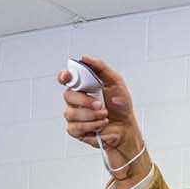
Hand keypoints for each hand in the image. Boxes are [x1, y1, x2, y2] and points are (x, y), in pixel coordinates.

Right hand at [60, 55, 149, 184]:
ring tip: (104, 115)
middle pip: (67, 96)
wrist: (126, 128)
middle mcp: (76, 100)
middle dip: (84, 101)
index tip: (67, 77)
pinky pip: (75, 128)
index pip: (66, 78)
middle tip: (100, 104)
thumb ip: (101, 68)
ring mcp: (74, 115)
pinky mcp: (76, 130)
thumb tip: (86, 58)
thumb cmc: (120, 106)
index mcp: (84, 86)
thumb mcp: (116, 82)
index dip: (63, 76)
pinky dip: (91, 126)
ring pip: (71, 113)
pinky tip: (100, 124)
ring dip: (91, 115)